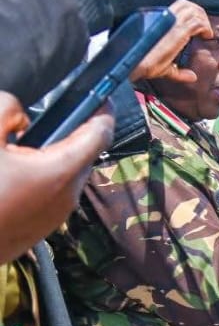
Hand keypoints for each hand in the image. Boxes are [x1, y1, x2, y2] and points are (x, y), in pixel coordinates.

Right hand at [0, 92, 112, 263]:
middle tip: (45, 118)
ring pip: (65, 175)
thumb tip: (21, 115)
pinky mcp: (40, 228)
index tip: (100, 97)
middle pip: (82, 155)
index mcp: (61, 171)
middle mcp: (67, 196)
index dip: (101, 111)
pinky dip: (39, 177)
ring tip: (17, 147)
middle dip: (69, 134)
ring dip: (50, 157)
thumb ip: (4, 110)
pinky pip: (50, 194)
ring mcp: (55, 216)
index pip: (99, 134)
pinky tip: (10, 174)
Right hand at [129, 0, 212, 83]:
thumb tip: (192, 77)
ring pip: (193, 11)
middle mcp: (165, 18)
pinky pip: (197, 22)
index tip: (199, 27)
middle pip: (187, 4)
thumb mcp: (164, 67)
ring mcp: (171, 23)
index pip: (178, 6)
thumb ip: (179, 71)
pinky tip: (207, 36)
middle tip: (205, 28)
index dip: (192, 12)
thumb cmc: (144, 65)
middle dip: (200, 13)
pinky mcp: (177, 31)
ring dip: (204, 20)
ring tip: (206, 33)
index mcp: (159, 21)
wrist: (135, 64)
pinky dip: (206, 27)